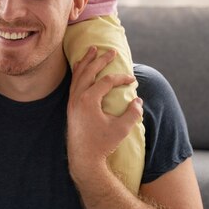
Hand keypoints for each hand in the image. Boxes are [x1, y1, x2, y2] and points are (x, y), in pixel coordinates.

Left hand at [67, 47, 142, 172]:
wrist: (84, 159)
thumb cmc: (103, 144)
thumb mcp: (122, 129)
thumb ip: (132, 113)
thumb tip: (138, 100)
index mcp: (89, 100)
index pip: (107, 81)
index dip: (121, 78)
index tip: (133, 80)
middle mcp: (78, 97)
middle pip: (89, 71)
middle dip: (100, 60)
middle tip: (110, 51)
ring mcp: (72, 101)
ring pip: (78, 75)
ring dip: (86, 61)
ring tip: (92, 50)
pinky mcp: (71, 106)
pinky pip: (73, 83)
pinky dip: (78, 72)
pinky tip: (81, 67)